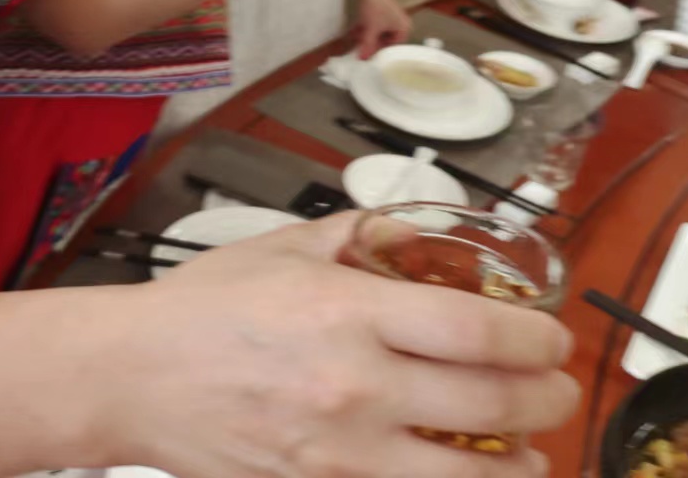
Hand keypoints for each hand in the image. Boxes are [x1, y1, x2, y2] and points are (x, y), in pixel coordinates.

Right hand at [107, 214, 578, 477]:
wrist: (130, 377)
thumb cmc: (200, 310)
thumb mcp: (282, 247)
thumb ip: (358, 235)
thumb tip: (415, 234)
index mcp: (347, 312)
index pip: (479, 333)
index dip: (538, 341)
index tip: (553, 340)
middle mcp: (352, 386)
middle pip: (491, 406)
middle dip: (547, 402)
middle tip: (558, 393)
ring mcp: (337, 452)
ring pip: (465, 477)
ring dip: (518, 466)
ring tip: (529, 452)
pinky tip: (462, 474)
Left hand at [353, 0, 410, 56]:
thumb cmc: (376, 8)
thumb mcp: (371, 29)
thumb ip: (367, 45)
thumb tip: (362, 59)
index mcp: (404, 29)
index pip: (393, 47)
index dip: (379, 52)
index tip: (368, 57)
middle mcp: (400, 23)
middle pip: (385, 39)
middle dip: (371, 43)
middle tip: (359, 49)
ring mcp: (391, 16)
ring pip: (378, 31)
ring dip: (366, 35)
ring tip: (354, 40)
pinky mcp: (382, 10)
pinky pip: (375, 23)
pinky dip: (366, 27)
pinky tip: (353, 31)